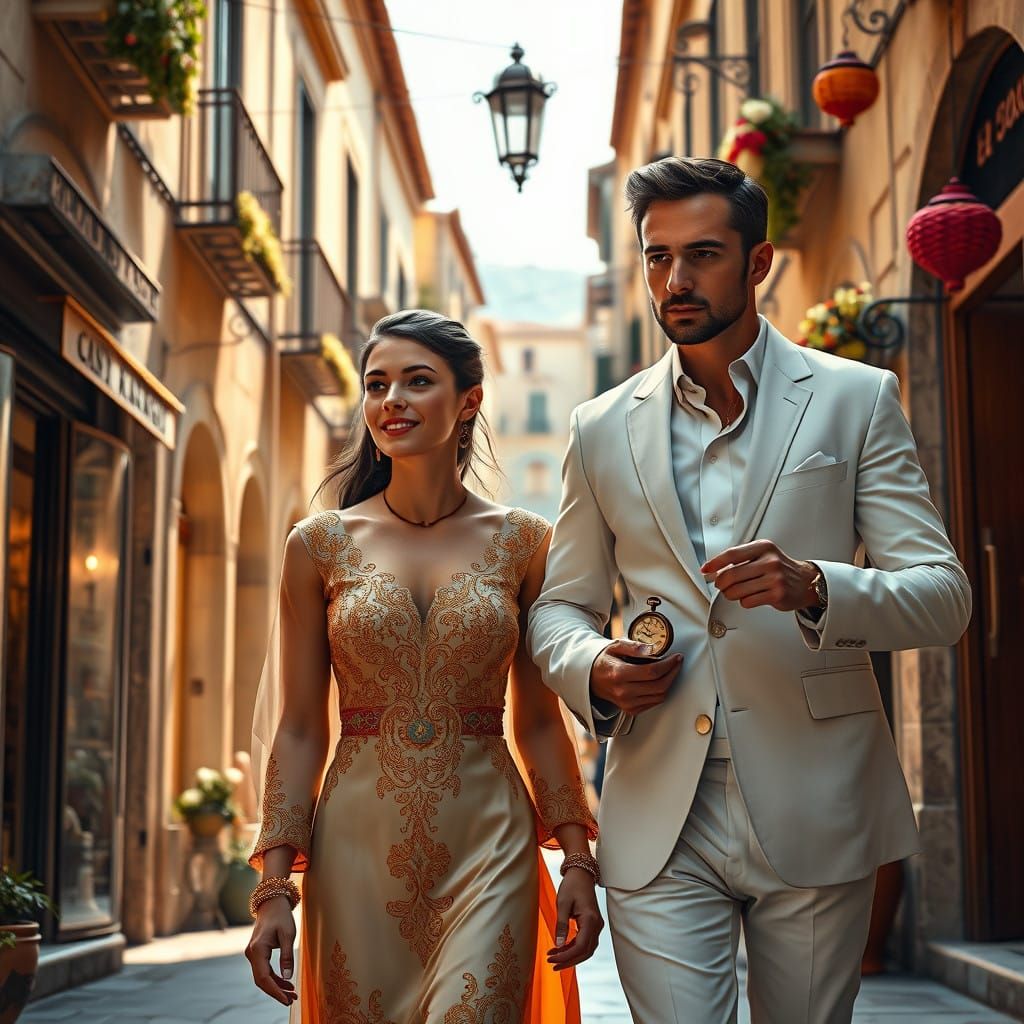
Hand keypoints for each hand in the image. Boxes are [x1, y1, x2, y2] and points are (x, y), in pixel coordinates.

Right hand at [245, 896, 296, 1005]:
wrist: (272, 902)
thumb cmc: (281, 916)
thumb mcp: (288, 934)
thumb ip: (287, 956)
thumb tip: (288, 978)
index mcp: (257, 949)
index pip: (263, 978)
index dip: (275, 991)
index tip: (286, 1000)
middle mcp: (251, 954)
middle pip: (262, 980)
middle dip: (276, 992)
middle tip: (292, 1000)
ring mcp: (253, 954)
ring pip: (263, 977)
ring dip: (277, 986)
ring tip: (292, 994)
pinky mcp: (257, 953)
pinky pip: (264, 970)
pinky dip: (275, 978)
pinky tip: (286, 983)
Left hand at [547, 868, 602, 970]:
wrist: (581, 873)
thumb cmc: (572, 885)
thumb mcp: (562, 904)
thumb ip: (561, 925)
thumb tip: (558, 945)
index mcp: (591, 920)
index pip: (580, 947)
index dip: (566, 956)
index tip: (551, 958)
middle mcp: (597, 925)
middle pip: (585, 952)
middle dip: (568, 960)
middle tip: (551, 963)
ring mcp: (597, 926)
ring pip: (586, 949)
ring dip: (571, 956)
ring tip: (554, 957)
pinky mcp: (593, 925)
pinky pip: (585, 942)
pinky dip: (574, 948)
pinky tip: (561, 948)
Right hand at [590, 639, 683, 714]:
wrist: (591, 679)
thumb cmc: (604, 661)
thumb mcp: (614, 646)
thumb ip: (633, 646)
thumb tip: (651, 648)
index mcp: (619, 674)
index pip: (652, 672)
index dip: (668, 664)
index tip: (676, 657)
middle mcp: (623, 692)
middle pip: (659, 685)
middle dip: (673, 673)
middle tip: (677, 662)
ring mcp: (627, 703)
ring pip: (659, 696)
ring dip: (669, 683)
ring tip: (671, 670)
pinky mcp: (630, 710)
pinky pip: (654, 703)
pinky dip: (661, 692)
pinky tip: (661, 681)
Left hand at [702, 540, 817, 611]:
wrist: (806, 581)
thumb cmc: (779, 568)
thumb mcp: (762, 555)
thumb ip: (740, 560)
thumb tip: (713, 570)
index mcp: (763, 547)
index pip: (732, 554)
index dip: (715, 563)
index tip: (705, 569)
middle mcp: (770, 561)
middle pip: (731, 575)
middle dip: (721, 583)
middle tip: (721, 585)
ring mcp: (774, 578)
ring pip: (736, 591)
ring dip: (731, 594)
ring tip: (738, 591)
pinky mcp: (777, 594)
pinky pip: (747, 601)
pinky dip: (744, 601)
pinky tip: (753, 596)